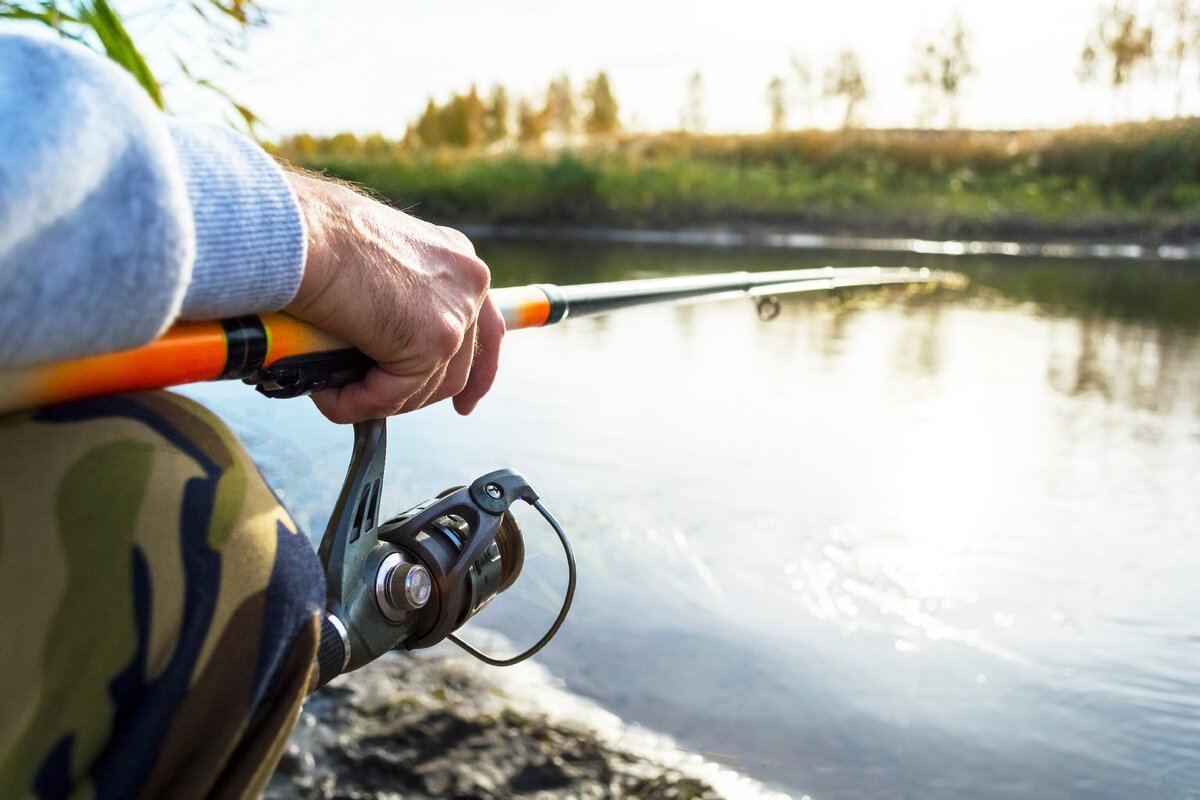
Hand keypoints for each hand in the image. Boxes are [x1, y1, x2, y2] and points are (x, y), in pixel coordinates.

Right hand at [284, 172, 502, 423]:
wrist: (300, 232)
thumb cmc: (314, 234)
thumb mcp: (372, 258)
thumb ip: (392, 294)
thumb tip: (377, 337)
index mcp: (455, 258)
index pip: (483, 325)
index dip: (478, 370)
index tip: (465, 402)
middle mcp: (467, 282)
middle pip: (461, 363)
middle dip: (423, 394)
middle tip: (382, 404)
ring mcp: (456, 313)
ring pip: (430, 387)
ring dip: (382, 401)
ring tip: (340, 394)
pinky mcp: (435, 342)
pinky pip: (397, 394)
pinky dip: (361, 404)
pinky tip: (332, 397)